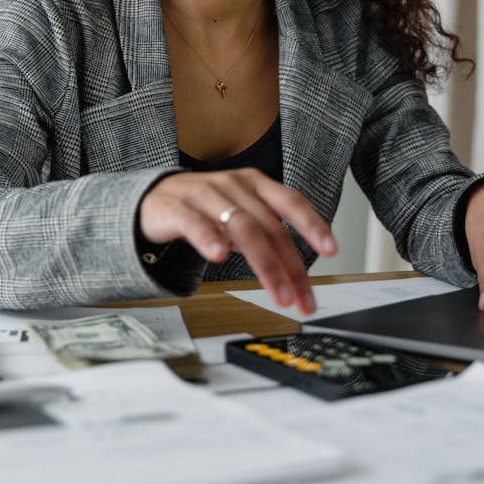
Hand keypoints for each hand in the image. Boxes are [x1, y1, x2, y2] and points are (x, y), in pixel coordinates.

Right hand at [139, 168, 337, 313]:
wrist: (151, 199)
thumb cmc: (202, 209)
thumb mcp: (240, 216)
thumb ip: (267, 235)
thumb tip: (297, 270)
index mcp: (254, 184)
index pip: (290, 201)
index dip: (313, 224)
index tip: (332, 249)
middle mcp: (233, 185)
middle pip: (269, 226)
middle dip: (290, 267)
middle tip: (301, 298)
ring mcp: (204, 194)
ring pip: (242, 227)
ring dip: (264, 264)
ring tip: (276, 292)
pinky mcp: (176, 208)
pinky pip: (195, 223)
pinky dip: (209, 239)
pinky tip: (219, 256)